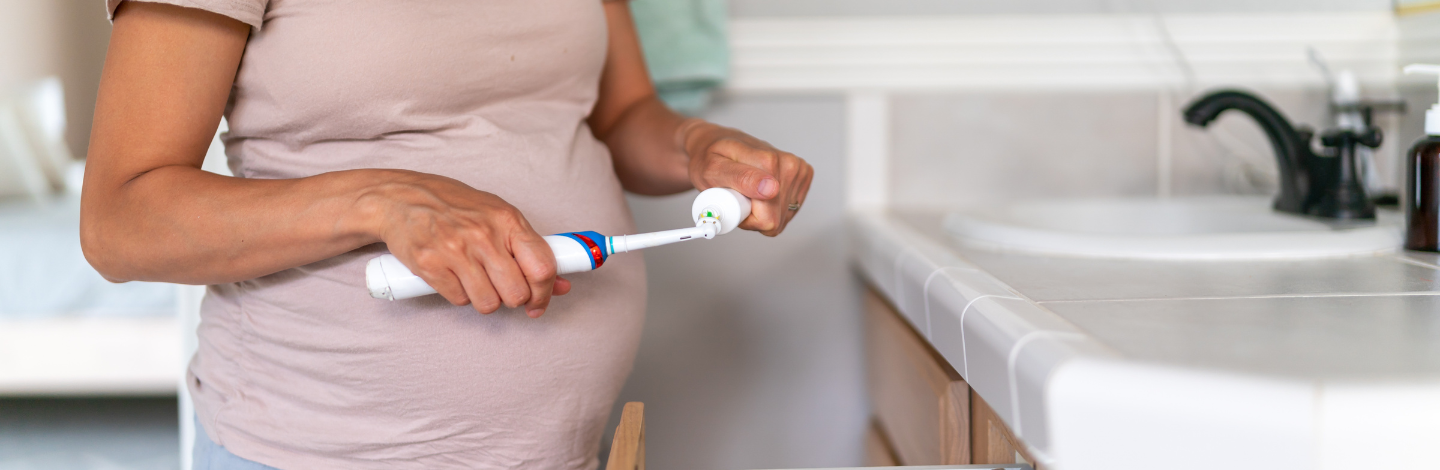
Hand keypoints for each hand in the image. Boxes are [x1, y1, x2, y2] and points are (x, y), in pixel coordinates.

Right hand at [362, 171, 570, 316]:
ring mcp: (455, 251)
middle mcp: (483, 235)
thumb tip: (562, 284)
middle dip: (513, 298)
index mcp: (507, 220)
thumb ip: (529, 248)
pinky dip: (460, 295)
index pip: (542, 267)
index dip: (546, 292)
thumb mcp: (497, 216)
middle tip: (503, 288)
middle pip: (516, 293)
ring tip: (476, 280)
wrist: (401, 198)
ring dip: (486, 300)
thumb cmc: (454, 206)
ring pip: (489, 304)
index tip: (540, 302)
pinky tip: (454, 276)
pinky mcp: (430, 266)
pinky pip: (459, 300)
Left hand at [682, 122, 814, 235]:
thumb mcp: (713, 169)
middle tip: (737, 196)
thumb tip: (771, 189)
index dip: (747, 219)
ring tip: (748, 191)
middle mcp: (788, 164)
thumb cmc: (709, 157)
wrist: (713, 142)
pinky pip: (789, 208)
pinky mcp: (802, 175)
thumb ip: (741, 179)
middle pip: (778, 218)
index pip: (769, 219)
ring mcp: (797, 169)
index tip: (734, 203)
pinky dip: (773, 206)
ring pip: (784, 215)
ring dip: (764, 211)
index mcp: (770, 163)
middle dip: (755, 215)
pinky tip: (761, 191)